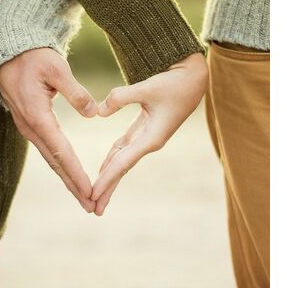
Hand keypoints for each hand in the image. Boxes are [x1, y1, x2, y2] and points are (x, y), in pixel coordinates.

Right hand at [0, 48, 97, 212]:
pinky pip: (48, 151)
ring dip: (68, 180)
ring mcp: (29, 128)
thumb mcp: (56, 68)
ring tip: (85, 198)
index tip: (90, 191)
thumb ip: (76, 92)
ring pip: (51, 160)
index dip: (76, 173)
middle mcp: (31, 128)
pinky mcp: (31, 125)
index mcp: (38, 116)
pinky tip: (71, 176)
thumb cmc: (33, 57)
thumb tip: (94, 113)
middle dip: (74, 186)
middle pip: (56, 163)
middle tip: (92, 207)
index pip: (61, 151)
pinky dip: (61, 166)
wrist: (8, 52)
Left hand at [91, 53, 208, 215]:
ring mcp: (147, 137)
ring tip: (95, 196)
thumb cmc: (175, 82)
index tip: (93, 195)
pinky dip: (112, 159)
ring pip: (122, 161)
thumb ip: (121, 98)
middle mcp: (149, 142)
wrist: (194, 78)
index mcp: (151, 138)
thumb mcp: (148, 87)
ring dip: (109, 178)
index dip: (107, 179)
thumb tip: (98, 112)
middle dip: (107, 189)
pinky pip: (124, 149)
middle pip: (122, 169)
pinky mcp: (144, 129)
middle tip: (92, 209)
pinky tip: (103, 169)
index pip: (123, 163)